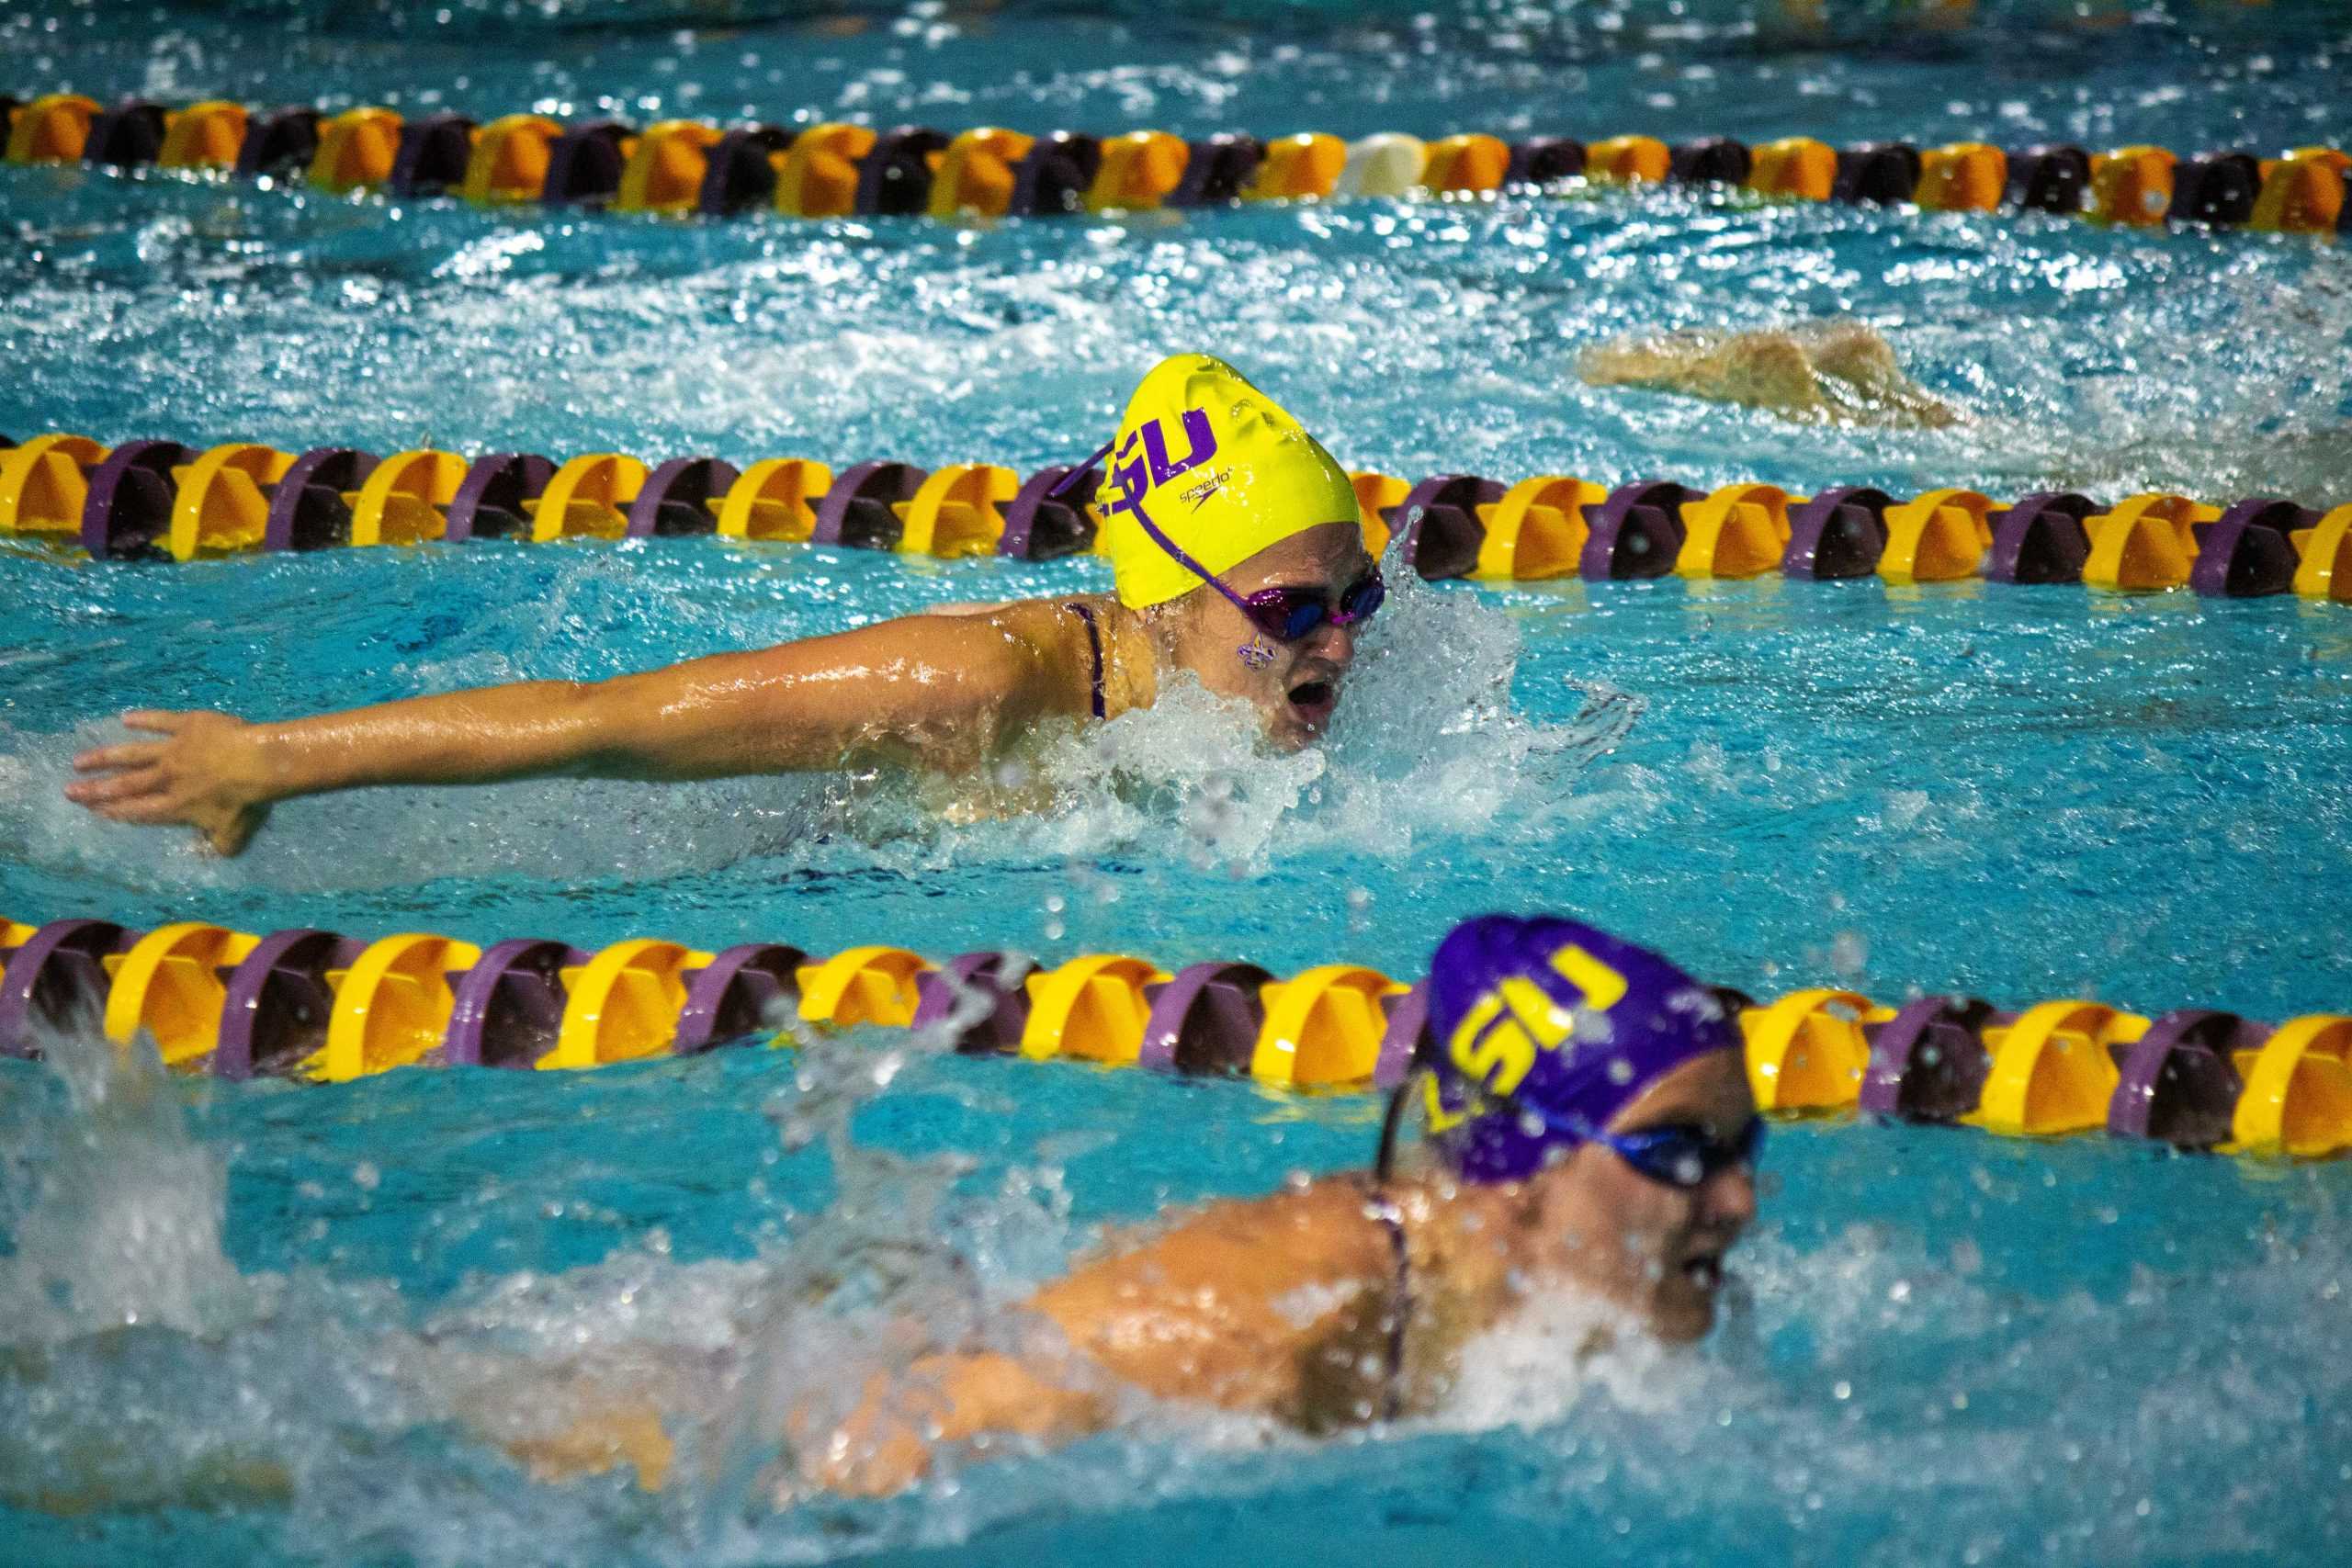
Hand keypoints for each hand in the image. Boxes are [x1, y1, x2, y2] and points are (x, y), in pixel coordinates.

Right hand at [65, 710, 274, 855]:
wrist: (260, 764)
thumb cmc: (248, 800)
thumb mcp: (235, 833)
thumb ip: (220, 846)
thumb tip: (211, 856)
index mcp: (176, 805)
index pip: (139, 810)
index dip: (115, 811)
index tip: (93, 810)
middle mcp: (167, 778)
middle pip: (125, 784)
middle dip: (95, 789)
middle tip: (69, 790)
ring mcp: (174, 750)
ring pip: (132, 754)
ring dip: (105, 757)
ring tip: (80, 760)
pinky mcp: (187, 726)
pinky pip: (160, 721)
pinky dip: (143, 719)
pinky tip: (126, 718)